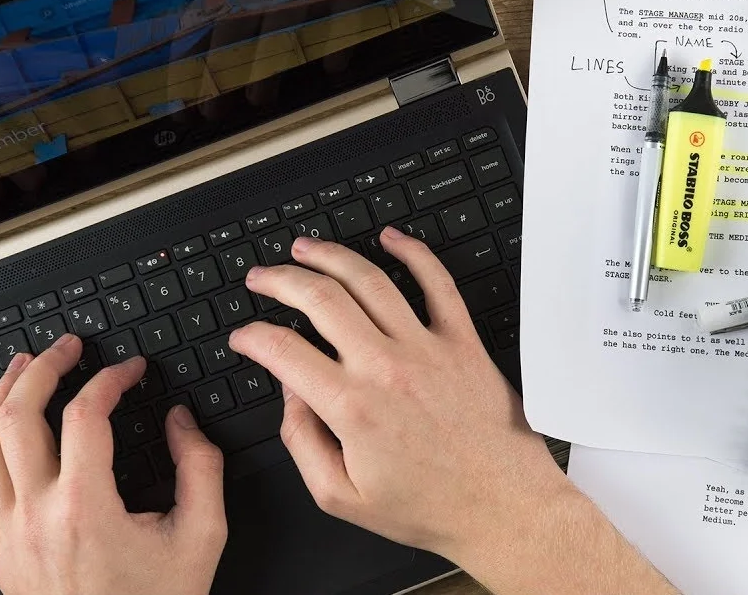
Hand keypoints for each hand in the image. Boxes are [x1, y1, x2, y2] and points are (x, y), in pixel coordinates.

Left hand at [0, 335, 227, 594]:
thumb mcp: (202, 535)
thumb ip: (201, 467)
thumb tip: (181, 420)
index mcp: (86, 509)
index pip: (84, 416)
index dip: (109, 379)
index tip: (130, 370)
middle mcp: (36, 518)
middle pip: (18, 419)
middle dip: (43, 369)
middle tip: (67, 347)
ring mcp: (7, 536)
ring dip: (1, 399)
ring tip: (23, 369)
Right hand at [229, 229, 567, 558]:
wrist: (503, 507)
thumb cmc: (431, 507)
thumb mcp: (342, 497)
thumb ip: (303, 442)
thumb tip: (290, 396)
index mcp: (353, 408)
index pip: (284, 351)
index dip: (252, 337)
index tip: (245, 336)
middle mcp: (387, 368)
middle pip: (320, 299)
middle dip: (280, 280)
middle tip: (262, 276)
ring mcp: (428, 349)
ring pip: (370, 281)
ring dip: (331, 256)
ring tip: (306, 248)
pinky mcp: (463, 342)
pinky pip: (438, 283)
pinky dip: (414, 253)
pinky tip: (392, 240)